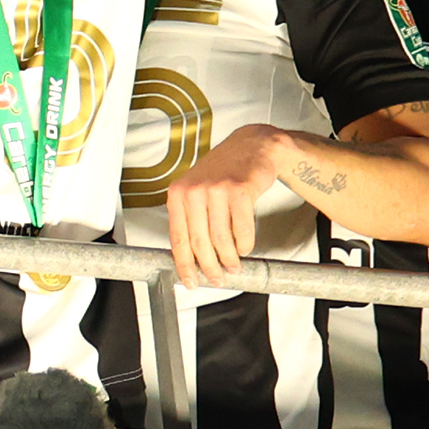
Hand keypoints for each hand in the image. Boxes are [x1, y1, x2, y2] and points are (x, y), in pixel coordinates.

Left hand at [167, 124, 282, 286]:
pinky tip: (245, 247)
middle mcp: (194, 191)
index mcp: (178, 194)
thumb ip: (191, 218)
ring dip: (230, 259)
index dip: (184, 264)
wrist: (250, 147)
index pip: (177, 238)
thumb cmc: (222, 172)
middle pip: (199, 242)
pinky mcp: (240, 191)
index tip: (190, 281)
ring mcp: (216, 190)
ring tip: (234, 266)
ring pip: (221, 239)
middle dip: (209, 267)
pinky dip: (245, 244)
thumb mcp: (196, 190)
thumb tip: (193, 256)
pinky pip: (242, 230)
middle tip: (218, 279)